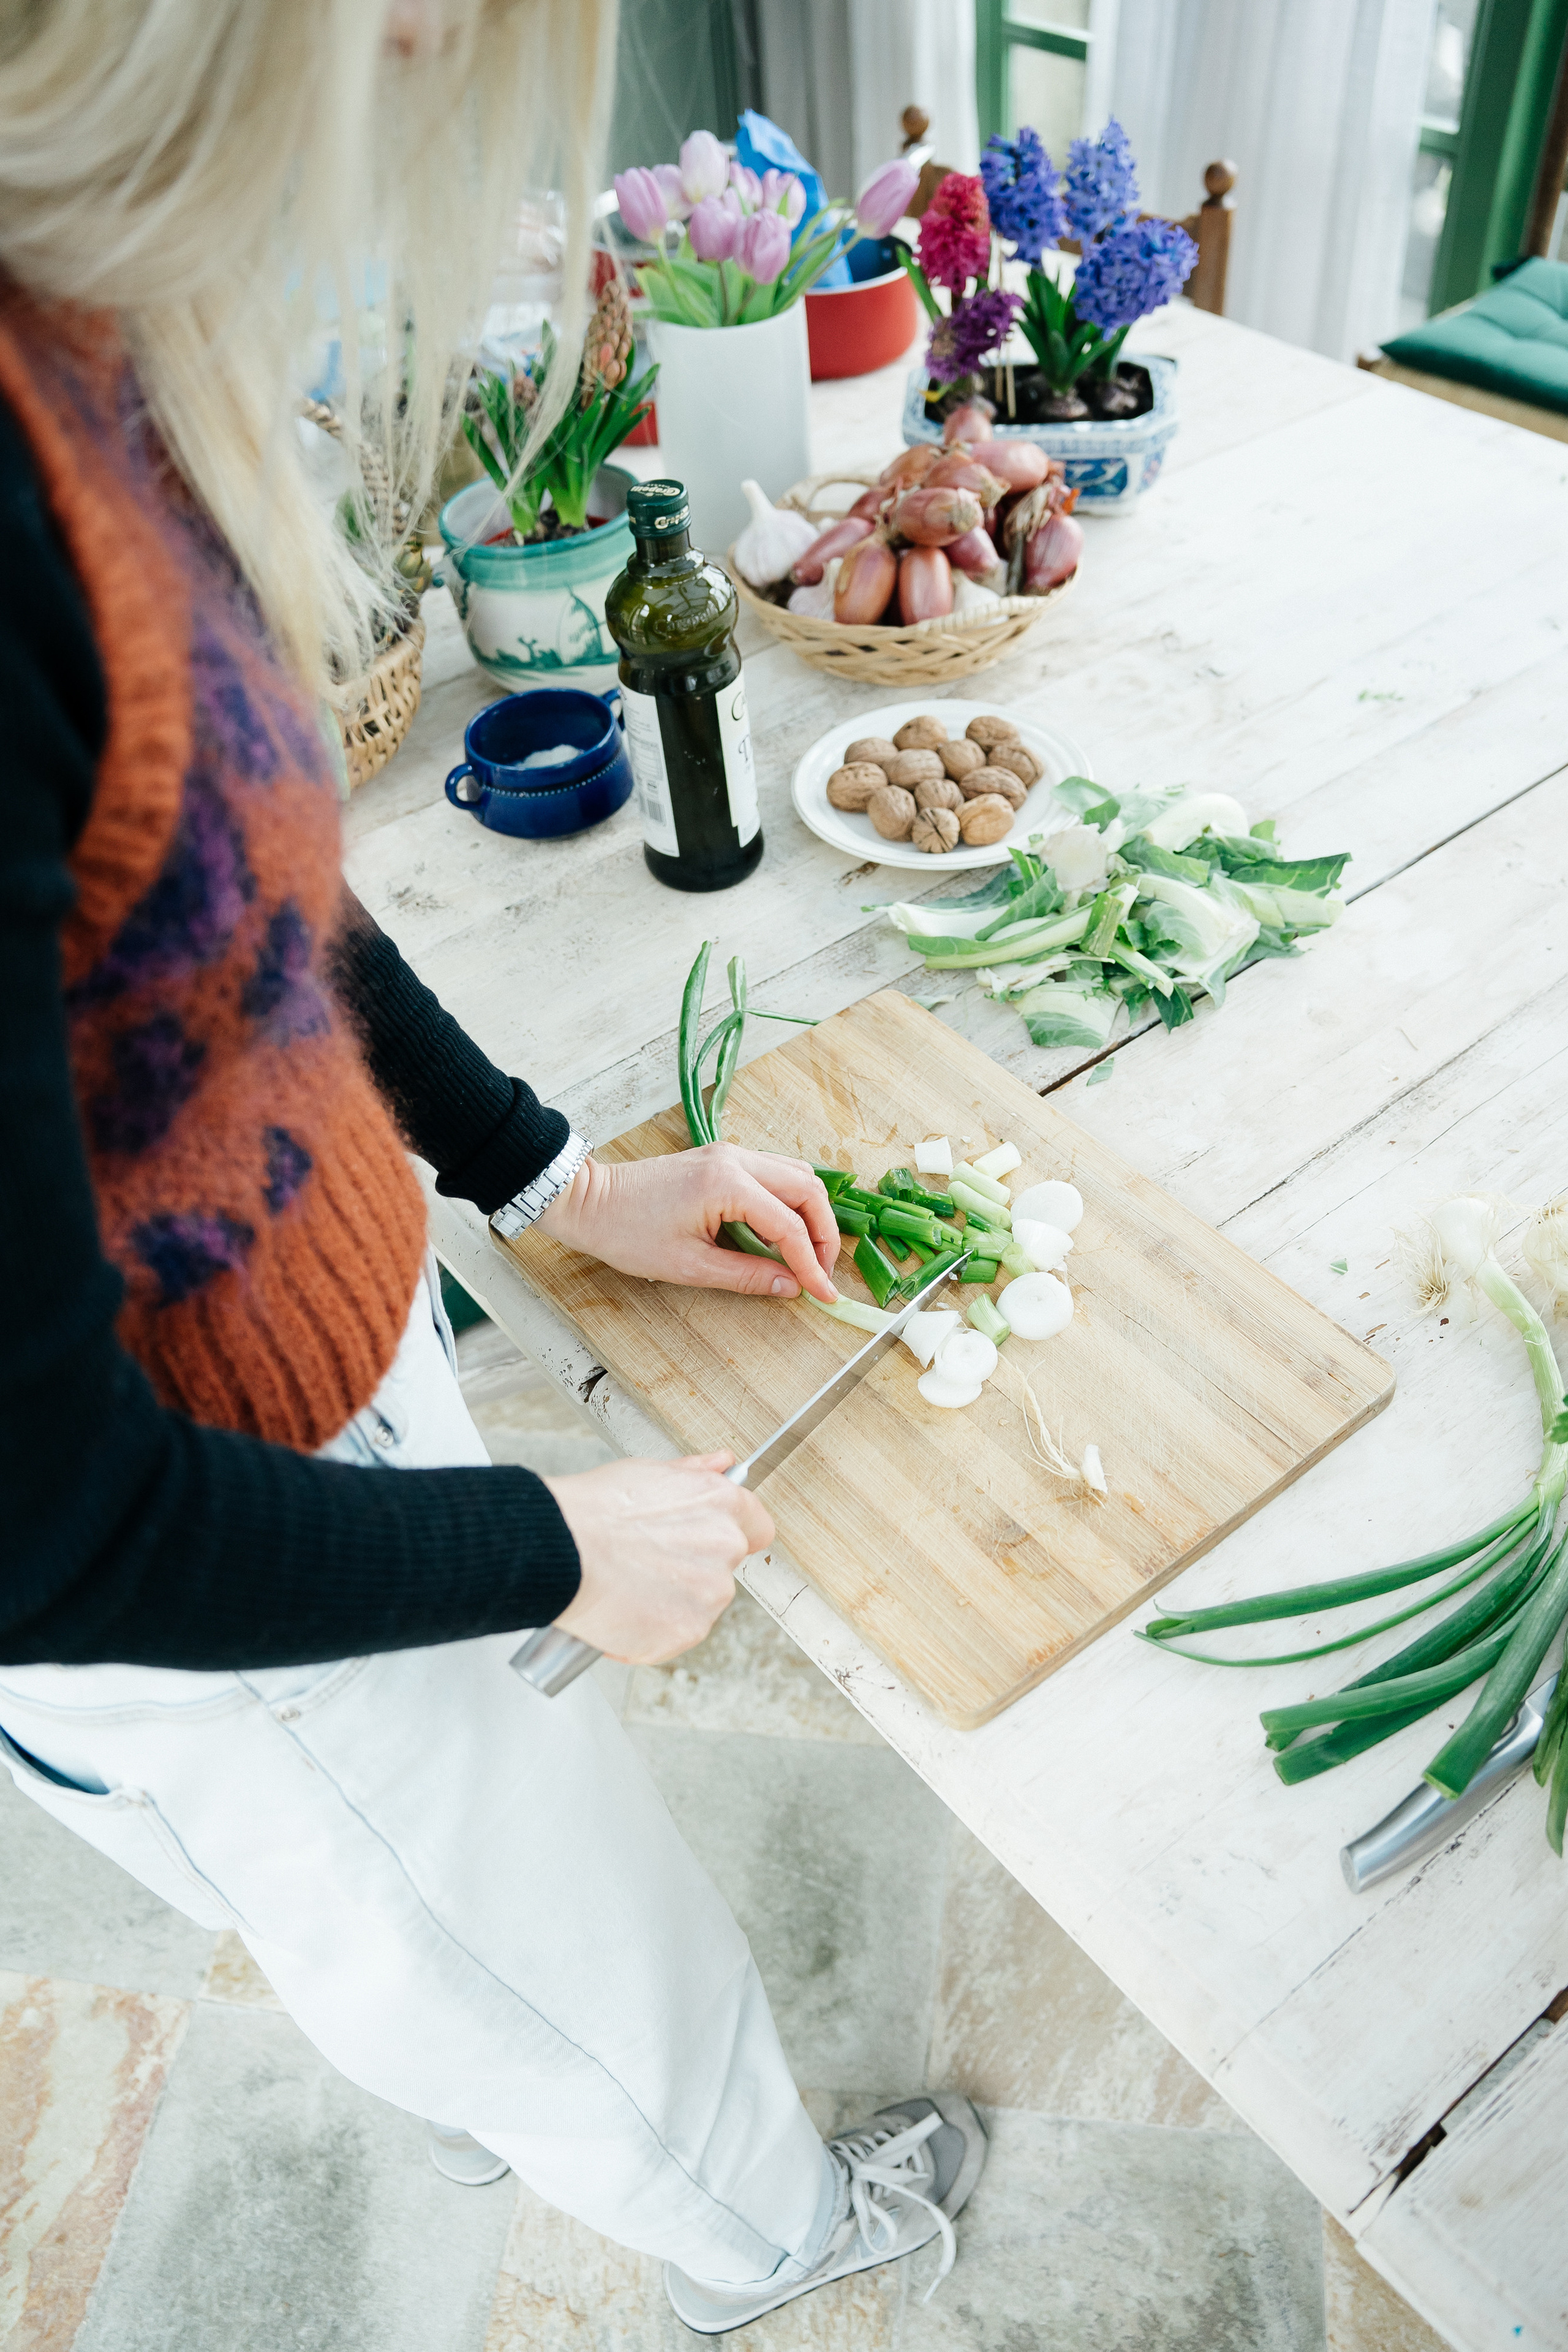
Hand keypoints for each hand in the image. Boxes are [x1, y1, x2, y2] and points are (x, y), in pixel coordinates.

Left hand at [538, 1143, 839, 1302]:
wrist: (590, 1202)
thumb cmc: (629, 1234)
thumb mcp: (690, 1266)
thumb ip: (748, 1275)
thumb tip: (791, 1288)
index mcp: (728, 1184)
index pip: (790, 1225)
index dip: (812, 1263)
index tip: (824, 1294)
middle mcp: (736, 1159)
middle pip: (807, 1189)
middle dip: (823, 1233)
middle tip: (822, 1272)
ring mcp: (730, 1153)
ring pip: (795, 1176)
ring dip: (810, 1214)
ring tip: (808, 1255)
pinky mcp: (722, 1158)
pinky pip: (774, 1173)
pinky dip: (789, 1201)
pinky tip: (783, 1233)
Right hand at [544, 1453, 773, 1661]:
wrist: (561, 1549)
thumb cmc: (596, 1509)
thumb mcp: (649, 1472)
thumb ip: (695, 1473)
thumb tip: (722, 1463)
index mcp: (723, 1506)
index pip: (758, 1528)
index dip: (732, 1535)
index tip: (708, 1542)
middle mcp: (725, 1550)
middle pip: (722, 1570)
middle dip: (690, 1571)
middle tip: (645, 1563)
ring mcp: (708, 1595)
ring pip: (697, 1605)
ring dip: (670, 1603)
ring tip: (626, 1587)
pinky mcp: (686, 1632)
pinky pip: (673, 1637)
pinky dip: (650, 1633)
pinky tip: (621, 1611)